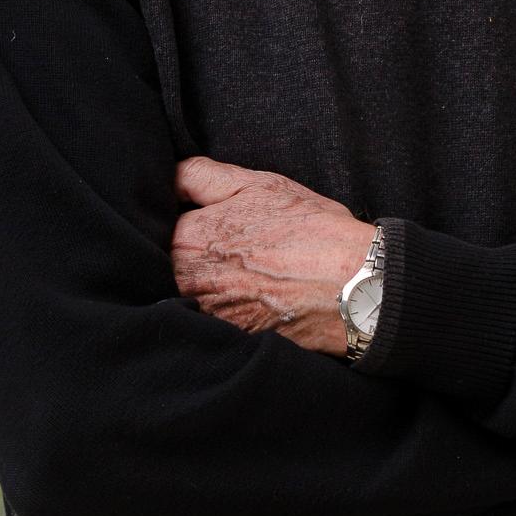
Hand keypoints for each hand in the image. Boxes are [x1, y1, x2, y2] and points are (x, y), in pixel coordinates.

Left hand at [171, 155, 374, 356]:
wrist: (354, 287)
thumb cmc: (310, 230)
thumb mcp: (257, 184)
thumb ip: (200, 176)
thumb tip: (167, 176)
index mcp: (186, 238)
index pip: (160, 226)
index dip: (183, 220)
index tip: (208, 221)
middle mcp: (187, 280)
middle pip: (170, 265)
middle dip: (191, 256)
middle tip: (233, 250)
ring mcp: (206, 314)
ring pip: (189, 294)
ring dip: (206, 286)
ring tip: (247, 275)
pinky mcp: (228, 339)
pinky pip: (210, 323)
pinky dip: (225, 310)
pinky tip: (253, 299)